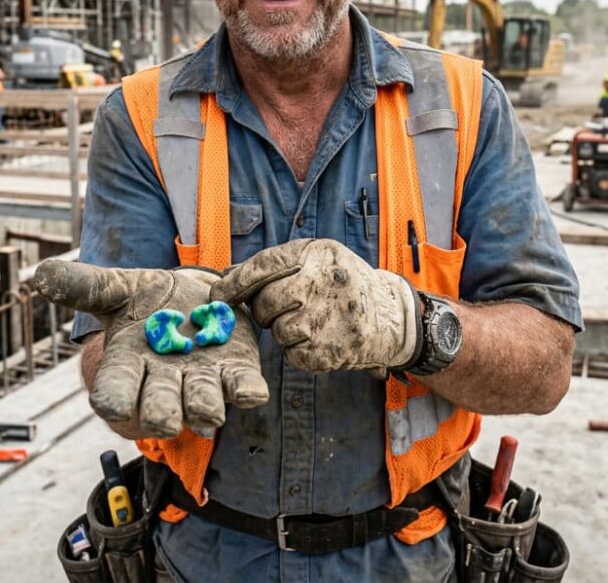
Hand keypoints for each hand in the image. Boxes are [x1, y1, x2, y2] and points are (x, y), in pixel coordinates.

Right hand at [32, 261, 267, 437]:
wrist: (195, 300)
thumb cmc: (148, 303)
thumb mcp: (116, 289)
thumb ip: (82, 286)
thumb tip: (41, 273)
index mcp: (128, 367)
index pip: (114, 393)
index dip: (113, 401)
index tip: (112, 406)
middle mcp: (163, 384)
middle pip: (158, 409)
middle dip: (161, 413)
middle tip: (165, 418)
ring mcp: (201, 382)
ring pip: (202, 406)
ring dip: (205, 409)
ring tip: (209, 411)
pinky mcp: (236, 373)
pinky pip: (242, 390)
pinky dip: (247, 393)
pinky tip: (251, 392)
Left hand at [211, 239, 419, 373]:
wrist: (390, 315)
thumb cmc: (340, 284)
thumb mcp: (314, 260)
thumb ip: (271, 266)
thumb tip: (225, 275)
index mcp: (319, 253)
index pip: (265, 266)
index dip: (236, 283)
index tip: (217, 296)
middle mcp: (326, 281)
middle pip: (267, 302)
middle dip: (264, 311)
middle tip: (279, 310)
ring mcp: (332, 317)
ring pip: (279, 330)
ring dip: (284, 330)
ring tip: (309, 321)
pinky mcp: (334, 349)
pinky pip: (294, 354)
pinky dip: (298, 350)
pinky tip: (319, 338)